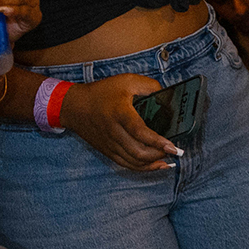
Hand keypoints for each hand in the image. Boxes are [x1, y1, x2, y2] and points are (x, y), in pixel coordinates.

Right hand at [57, 73, 177, 170]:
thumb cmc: (102, 93)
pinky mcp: (108, 151)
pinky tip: (155, 165)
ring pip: (134, 162)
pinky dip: (142, 168)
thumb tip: (167, 96)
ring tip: (168, 158)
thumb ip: (149, 86)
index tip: (172, 146)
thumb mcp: (127, 81)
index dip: (158, 142)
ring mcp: (110, 144)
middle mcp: (114, 132)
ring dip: (153, 163)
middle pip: (139, 152)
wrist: (74, 106)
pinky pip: (126, 164)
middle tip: (174, 150)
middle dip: (159, 154)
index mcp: (120, 114)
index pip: (140, 132)